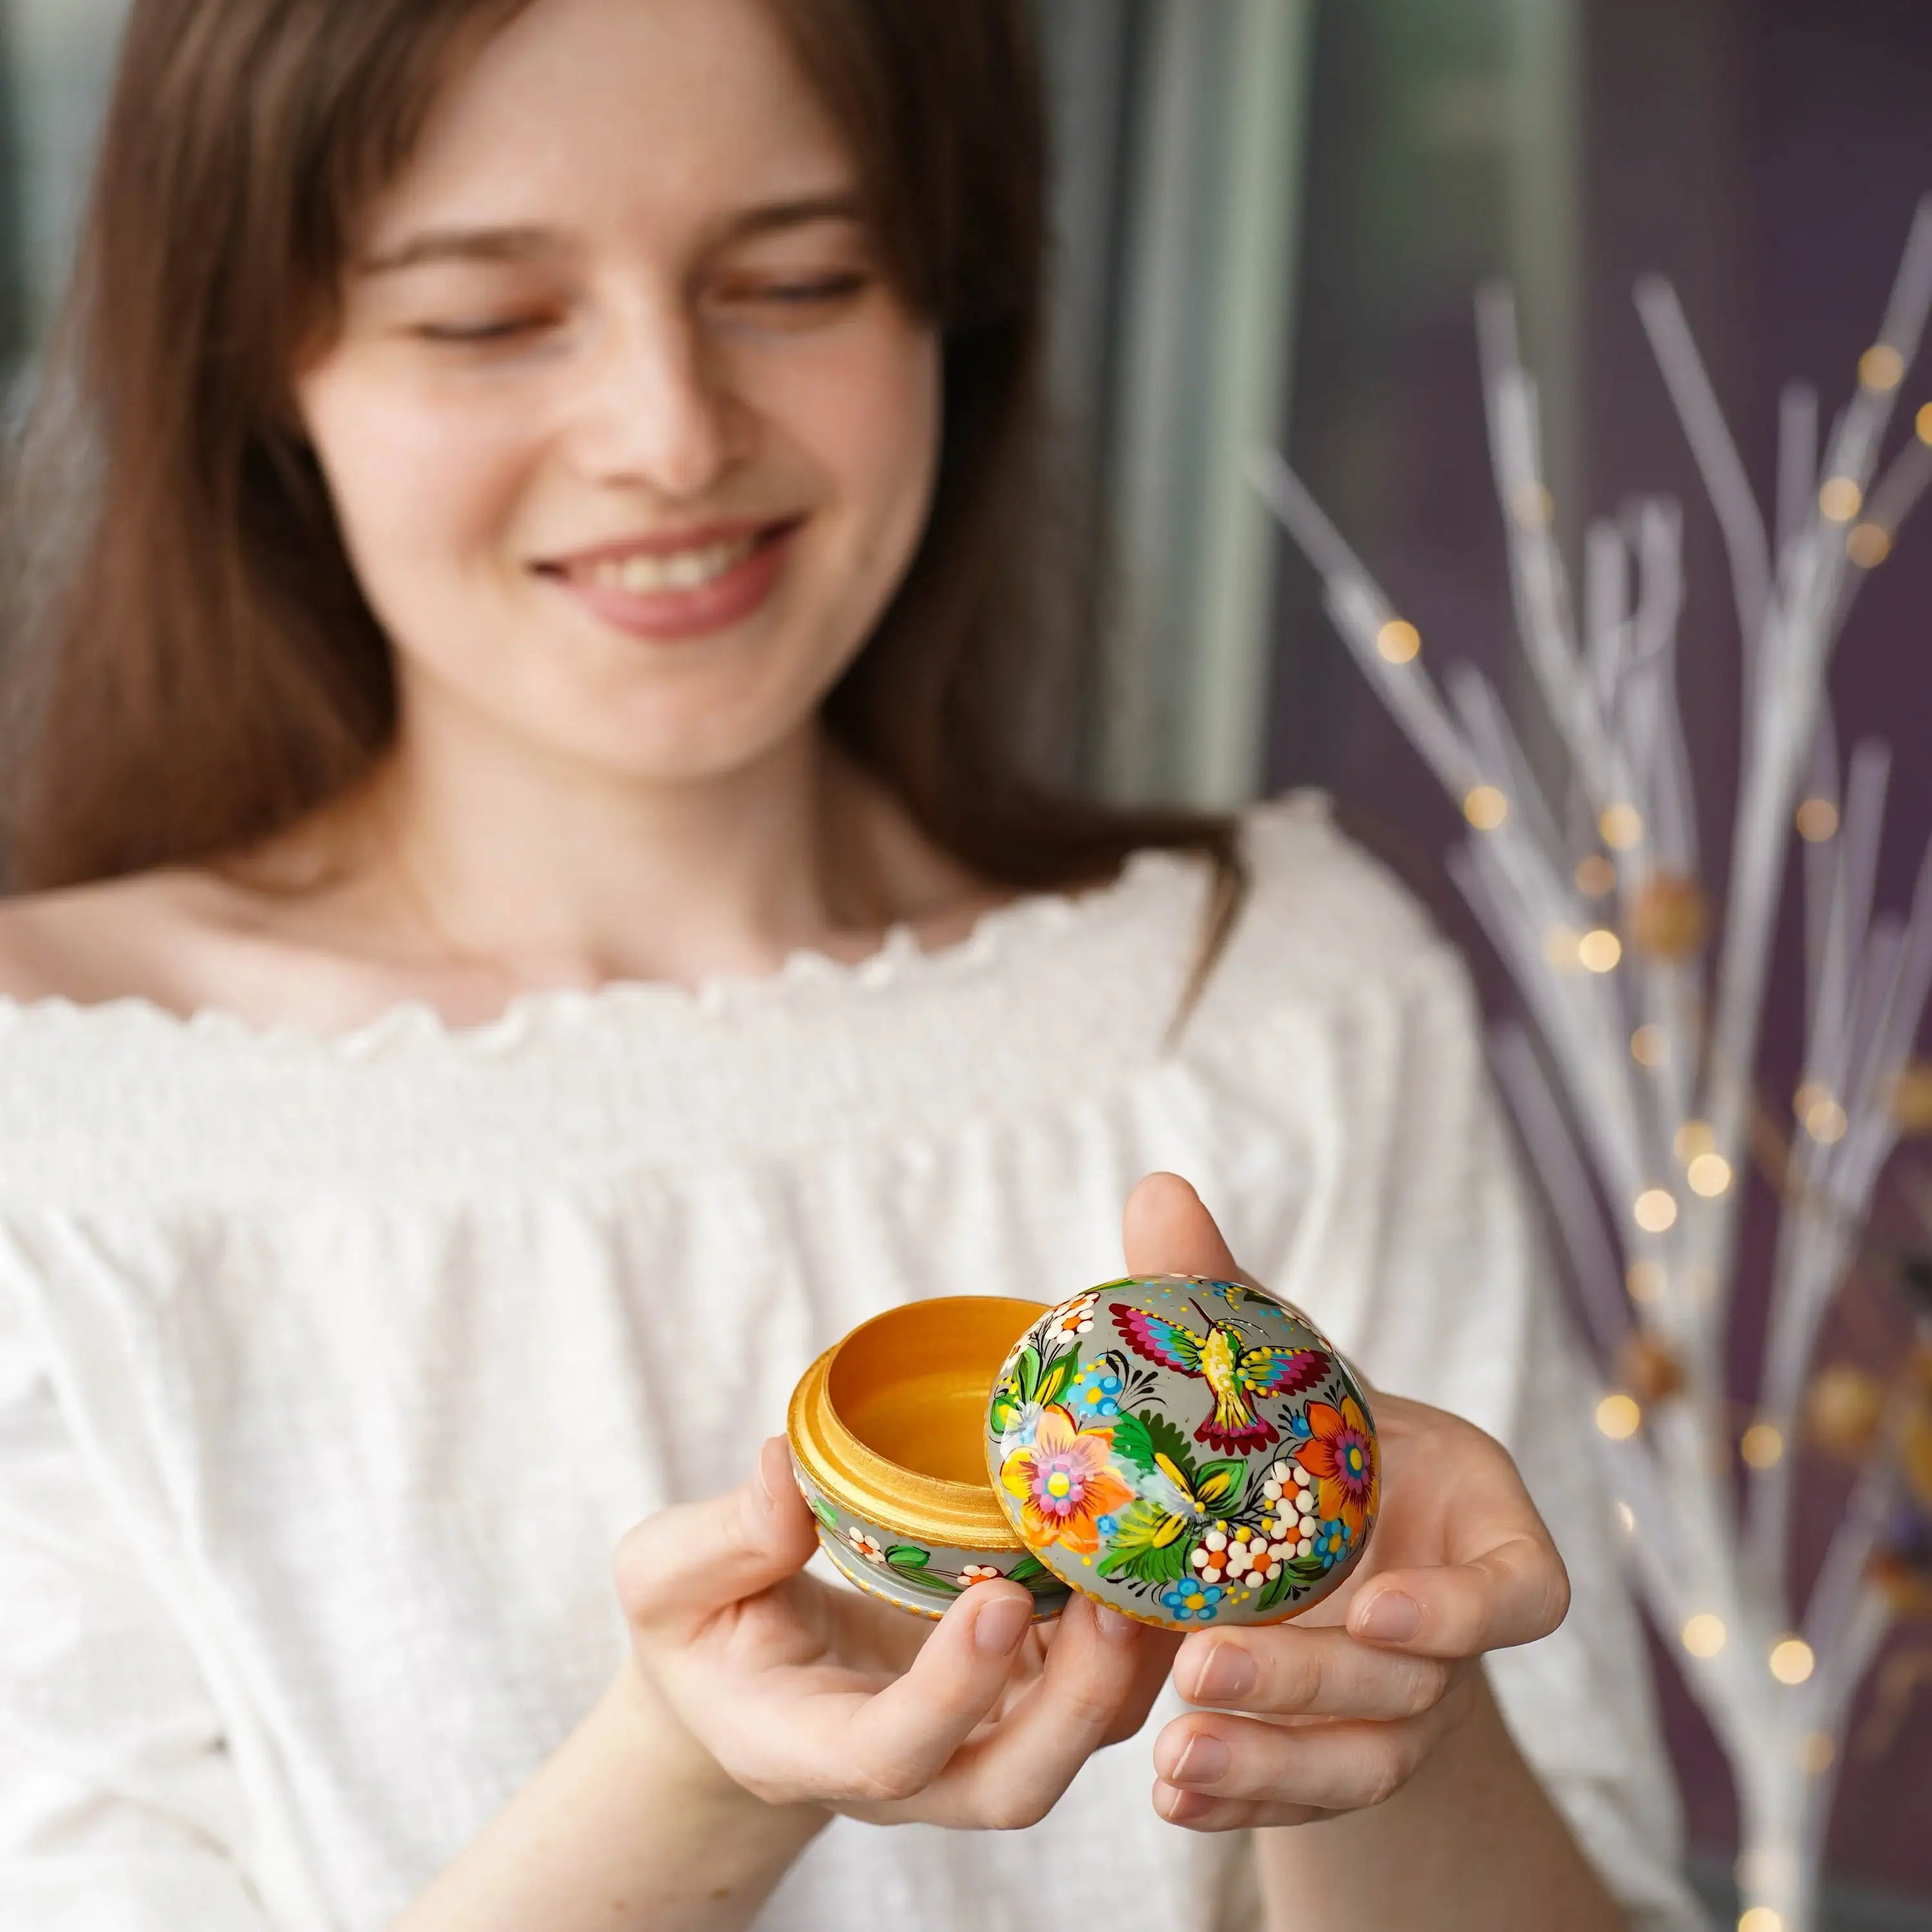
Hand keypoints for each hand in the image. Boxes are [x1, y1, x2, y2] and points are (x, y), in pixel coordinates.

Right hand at [613, 1436, 1178, 1828]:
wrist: (742, 1679)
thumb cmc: (702, 1628)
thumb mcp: (667, 1578)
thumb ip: (720, 1538)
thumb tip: (786, 1467)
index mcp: (806, 1746)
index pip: (892, 1756)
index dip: (952, 1694)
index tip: (993, 1599)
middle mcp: (906, 1771)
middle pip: (1011, 1785)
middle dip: (1076, 1703)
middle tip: (1110, 1595)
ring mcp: (969, 1742)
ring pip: (1073, 1745)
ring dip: (1126, 1669)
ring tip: (1150, 1564)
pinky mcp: (1013, 1698)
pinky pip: (1091, 1693)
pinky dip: (1131, 1635)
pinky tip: (1145, 1551)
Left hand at [1122, 1173, 1571, 1830]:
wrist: (1321, 1525)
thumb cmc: (1314, 1431)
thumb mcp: (1278, 1365)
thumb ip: (1224, 1290)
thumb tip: (1155, 1185)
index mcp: (1478, 1528)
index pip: (1521, 1591)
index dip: (1469, 1608)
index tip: (1385, 1609)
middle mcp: (1452, 1628)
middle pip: (1413, 1683)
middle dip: (1313, 1682)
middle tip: (1210, 1665)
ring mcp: (1404, 1706)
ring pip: (1362, 1758)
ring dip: (1273, 1763)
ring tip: (1177, 1754)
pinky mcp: (1342, 1754)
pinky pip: (1306, 1794)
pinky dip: (1245, 1799)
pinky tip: (1172, 1793)